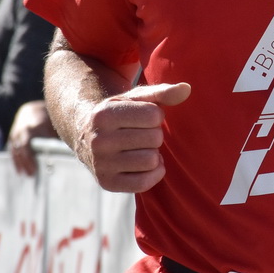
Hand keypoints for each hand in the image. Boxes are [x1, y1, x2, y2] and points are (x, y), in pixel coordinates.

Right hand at [9, 100, 56, 176]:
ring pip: (14, 150)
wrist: (33, 109)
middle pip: (19, 150)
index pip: (26, 146)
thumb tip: (66, 153)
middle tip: (31, 175)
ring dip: (19, 163)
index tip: (34, 169)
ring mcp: (14, 133)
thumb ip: (55, 138)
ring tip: (25, 175)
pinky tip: (20, 170)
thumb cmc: (48, 119)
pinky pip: (12, 150)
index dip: (28, 158)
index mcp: (30, 127)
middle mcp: (20, 130)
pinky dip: (16, 159)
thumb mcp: (53, 126)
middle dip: (25, 163)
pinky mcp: (12, 137)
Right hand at [69, 82, 190, 193]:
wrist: (86, 136)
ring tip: (142, 148)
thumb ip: (162, 92)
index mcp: (104, 114)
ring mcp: (101, 164)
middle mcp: (99, 140)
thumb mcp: (135, 98)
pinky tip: (146, 164)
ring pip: (151, 161)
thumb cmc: (120, 113)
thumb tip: (186, 89)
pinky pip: (144, 183)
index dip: (156, 115)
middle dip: (155, 135)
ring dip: (154, 154)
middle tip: (142, 134)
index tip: (144, 117)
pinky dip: (153, 173)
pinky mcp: (107, 183)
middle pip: (154, 139)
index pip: (154, 115)